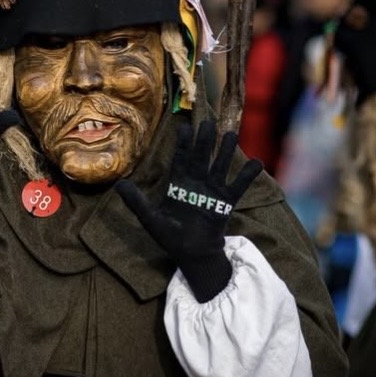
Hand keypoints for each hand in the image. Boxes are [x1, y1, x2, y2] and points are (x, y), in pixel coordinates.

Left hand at [116, 120, 261, 301]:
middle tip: (208, 122)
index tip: (185, 126)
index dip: (183, 143)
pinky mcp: (226, 202)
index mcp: (178, 184)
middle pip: (201, 157)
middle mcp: (196, 183)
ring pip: (220, 166)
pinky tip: (256, 163)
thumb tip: (118, 184)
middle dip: (204, 140)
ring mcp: (212, 191)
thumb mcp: (150, 218)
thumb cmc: (170, 237)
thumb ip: (136, 202)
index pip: (181, 159)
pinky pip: (238, 186)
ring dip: (225, 151)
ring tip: (231, 134)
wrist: (192, 254)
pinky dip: (247, 175)